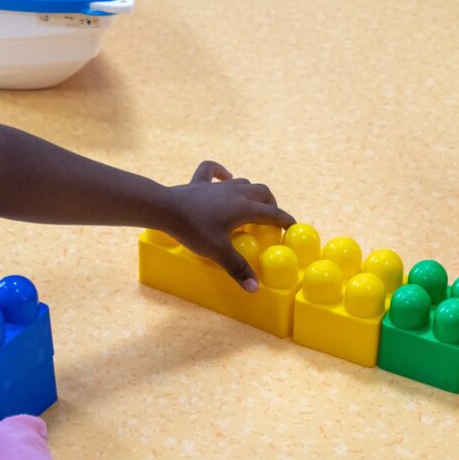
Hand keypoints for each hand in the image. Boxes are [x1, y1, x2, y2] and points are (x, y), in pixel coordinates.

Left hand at [162, 161, 295, 290]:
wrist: (165, 208)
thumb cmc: (193, 229)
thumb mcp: (218, 252)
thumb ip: (238, 268)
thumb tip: (254, 288)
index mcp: (244, 208)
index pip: (273, 213)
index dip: (285, 220)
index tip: (293, 227)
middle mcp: (235, 192)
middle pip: (262, 192)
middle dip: (271, 204)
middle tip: (272, 218)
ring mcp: (218, 186)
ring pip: (243, 182)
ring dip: (251, 192)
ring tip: (252, 204)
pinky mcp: (199, 183)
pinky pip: (213, 171)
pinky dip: (221, 172)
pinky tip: (225, 177)